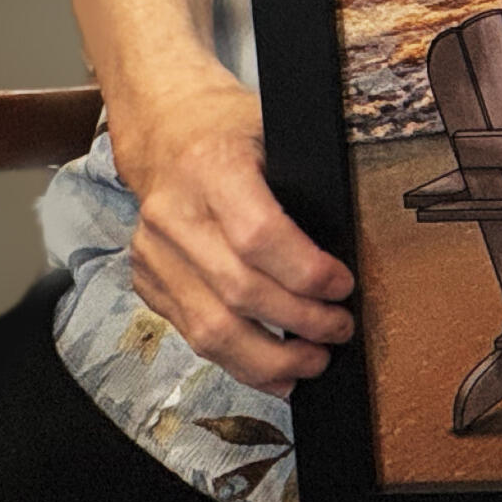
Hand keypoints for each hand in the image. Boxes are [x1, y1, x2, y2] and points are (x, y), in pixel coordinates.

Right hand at [115, 74, 354, 396]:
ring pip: (209, 329)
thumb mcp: (276, 134)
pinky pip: (192, 334)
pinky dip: (237, 360)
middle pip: (238, 291)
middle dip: (299, 322)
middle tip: (340, 330)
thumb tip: (354, 250)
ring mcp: (152, 253)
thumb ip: (303, 188)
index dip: (307, 272)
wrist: (165, 131)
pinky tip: (274, 371)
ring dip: (268, 359)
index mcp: (211, 168)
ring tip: (313, 362)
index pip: (259, 236)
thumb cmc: (233, 131)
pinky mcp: (146, 280)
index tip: (344, 287)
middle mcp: (173, 214)